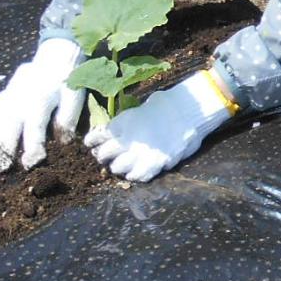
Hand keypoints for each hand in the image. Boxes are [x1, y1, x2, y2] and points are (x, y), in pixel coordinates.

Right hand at [0, 38, 85, 171]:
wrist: (55, 56)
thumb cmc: (67, 80)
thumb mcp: (73, 96)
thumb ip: (67, 118)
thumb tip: (64, 143)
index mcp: (40, 100)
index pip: (34, 128)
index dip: (31, 147)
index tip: (29, 164)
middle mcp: (20, 99)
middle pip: (8, 126)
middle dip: (3, 148)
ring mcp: (8, 97)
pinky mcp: (2, 96)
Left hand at [87, 69, 235, 181]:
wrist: (188, 111)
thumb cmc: (168, 105)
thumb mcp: (142, 108)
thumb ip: (129, 122)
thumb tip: (119, 130)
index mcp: (124, 122)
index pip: (100, 135)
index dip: (93, 141)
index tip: (91, 143)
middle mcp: (128, 139)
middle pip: (105, 153)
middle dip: (103, 155)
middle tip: (104, 156)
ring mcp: (141, 153)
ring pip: (118, 167)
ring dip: (118, 167)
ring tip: (120, 166)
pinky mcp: (155, 163)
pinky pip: (139, 175)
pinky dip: (135, 175)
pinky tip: (134, 173)